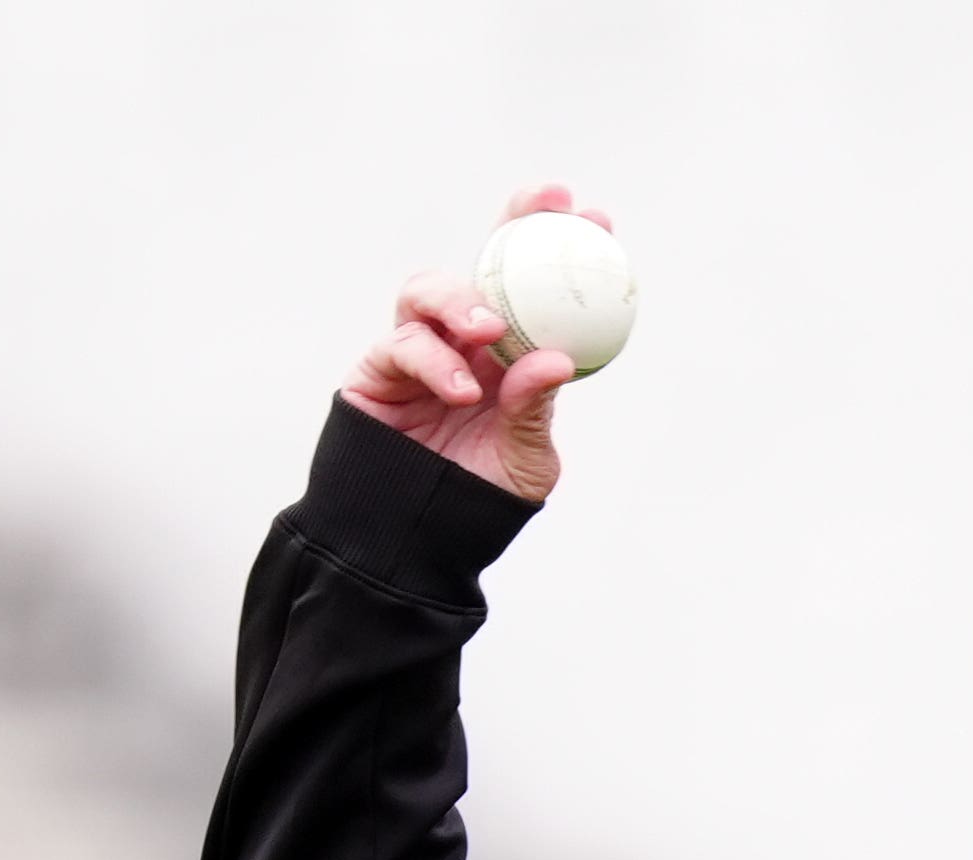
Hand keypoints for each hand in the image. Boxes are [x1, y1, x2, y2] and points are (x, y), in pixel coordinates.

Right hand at [341, 182, 602, 501]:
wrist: (420, 540)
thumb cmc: (479, 498)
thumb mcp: (525, 461)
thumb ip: (535, 411)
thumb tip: (556, 360)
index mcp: (511, 357)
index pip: (537, 292)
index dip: (559, 248)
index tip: (595, 218)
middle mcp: (464, 343)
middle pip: (483, 266)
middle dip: (511, 224)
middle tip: (541, 206)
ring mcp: (418, 351)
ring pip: (429, 291)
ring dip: (460, 300)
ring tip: (488, 332)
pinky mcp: (377, 371)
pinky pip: (401, 345)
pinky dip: (433, 361)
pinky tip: (462, 388)